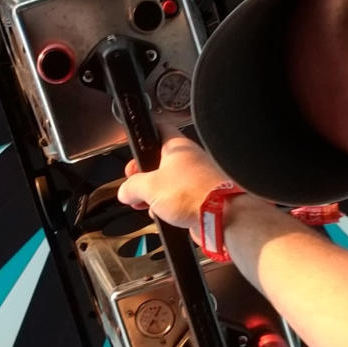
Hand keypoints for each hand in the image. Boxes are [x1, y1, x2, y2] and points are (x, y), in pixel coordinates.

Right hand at [116, 136, 235, 240]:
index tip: (134, 143)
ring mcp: (196, 180)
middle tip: (134, 183)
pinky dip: (167, 207)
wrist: (222, 217)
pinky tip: (162, 215)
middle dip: (143, 175)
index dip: (144, 134)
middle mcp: (189, 160)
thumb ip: (132, 186)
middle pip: (160, 161)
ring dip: (154, 194)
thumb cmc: (193, 194)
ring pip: (169, 182)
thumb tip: (125, 190)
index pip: (159, 129)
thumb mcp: (149, 187)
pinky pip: (178, 199)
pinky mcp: (200, 199)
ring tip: (145, 203)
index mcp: (178, 147)